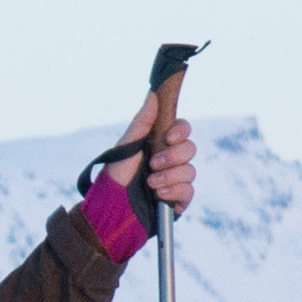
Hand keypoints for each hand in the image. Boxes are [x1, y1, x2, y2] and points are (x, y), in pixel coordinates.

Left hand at [109, 84, 196, 212]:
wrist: (111, 208)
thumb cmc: (116, 175)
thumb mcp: (126, 145)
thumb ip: (142, 122)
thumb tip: (152, 93)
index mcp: (160, 144)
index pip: (183, 130)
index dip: (181, 131)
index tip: (169, 137)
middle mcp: (170, 160)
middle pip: (190, 149)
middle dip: (172, 156)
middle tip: (153, 164)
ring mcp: (175, 180)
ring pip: (190, 171)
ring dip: (169, 176)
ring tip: (150, 183)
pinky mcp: (177, 200)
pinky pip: (189, 191)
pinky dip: (174, 191)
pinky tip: (159, 195)